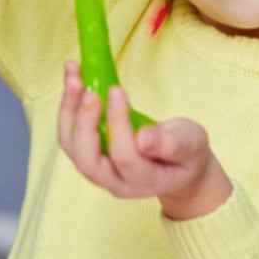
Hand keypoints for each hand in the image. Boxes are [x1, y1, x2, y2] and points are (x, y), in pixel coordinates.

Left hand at [55, 61, 230, 218]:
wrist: (176, 166)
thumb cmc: (186, 154)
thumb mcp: (190, 145)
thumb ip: (171, 144)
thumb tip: (143, 139)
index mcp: (145, 182)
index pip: (125, 156)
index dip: (118, 123)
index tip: (117, 91)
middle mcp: (116, 182)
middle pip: (87, 160)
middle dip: (83, 122)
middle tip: (87, 89)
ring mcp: (98, 172)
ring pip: (72, 146)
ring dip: (69, 110)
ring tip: (73, 76)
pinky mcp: (88, 155)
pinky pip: (70, 134)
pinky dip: (68, 106)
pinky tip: (73, 77)